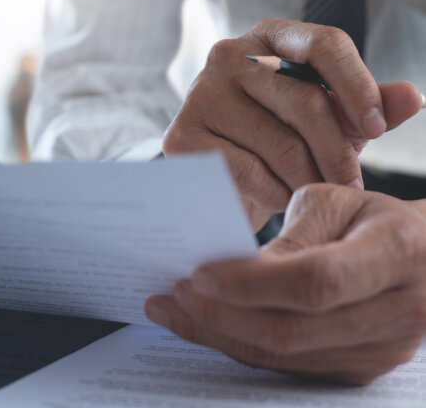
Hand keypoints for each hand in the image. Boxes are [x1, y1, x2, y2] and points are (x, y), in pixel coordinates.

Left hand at [145, 185, 425, 384]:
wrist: (423, 257)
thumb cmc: (374, 217)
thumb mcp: (337, 201)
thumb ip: (292, 236)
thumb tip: (238, 270)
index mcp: (395, 253)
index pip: (314, 281)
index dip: (252, 283)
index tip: (197, 275)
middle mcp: (397, 312)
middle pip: (293, 331)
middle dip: (222, 317)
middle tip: (173, 296)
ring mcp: (381, 352)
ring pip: (285, 357)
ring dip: (222, 336)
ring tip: (175, 313)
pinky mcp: (360, 370)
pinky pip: (290, 366)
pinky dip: (243, 346)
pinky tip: (210, 327)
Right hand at [163, 19, 421, 229]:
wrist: (221, 171)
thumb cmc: (280, 136)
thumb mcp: (330, 118)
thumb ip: (369, 106)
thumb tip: (413, 96)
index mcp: (270, 38)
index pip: (325, 43)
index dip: (358, 86)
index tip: (377, 130)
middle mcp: (229, 55)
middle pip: (305, 100)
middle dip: (337, 154)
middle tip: (351, 187)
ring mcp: (200, 93)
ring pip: (279, 144)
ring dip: (309, 182)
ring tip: (317, 197)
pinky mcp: (182, 136)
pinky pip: (248, 171)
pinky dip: (275, 194)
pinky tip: (283, 201)